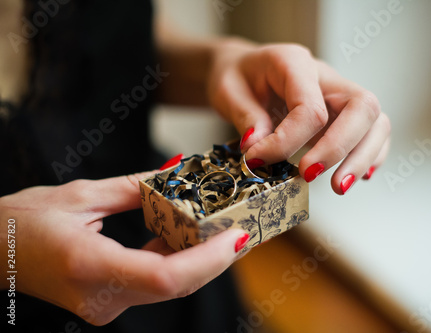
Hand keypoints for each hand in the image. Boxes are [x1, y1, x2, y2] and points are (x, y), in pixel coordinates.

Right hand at [0, 173, 247, 324]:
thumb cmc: (23, 220)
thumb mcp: (82, 194)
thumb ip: (135, 188)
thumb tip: (177, 173)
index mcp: (90, 266)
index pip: (166, 276)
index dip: (208, 260)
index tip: (237, 237)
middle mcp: (101, 296)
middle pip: (177, 284)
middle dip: (216, 259)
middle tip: (244, 230)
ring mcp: (106, 305)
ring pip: (170, 287)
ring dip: (201, 260)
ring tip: (227, 230)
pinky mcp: (110, 301)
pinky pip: (154, 283)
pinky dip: (177, 261)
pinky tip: (190, 237)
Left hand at [208, 41, 389, 193]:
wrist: (244, 71)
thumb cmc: (237, 78)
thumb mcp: (228, 91)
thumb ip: (244, 116)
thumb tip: (258, 147)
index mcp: (295, 63)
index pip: (310, 108)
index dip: (287, 142)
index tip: (258, 160)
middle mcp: (326, 77)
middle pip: (361, 107)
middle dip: (340, 148)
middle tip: (310, 175)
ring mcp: (339, 95)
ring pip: (376, 121)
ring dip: (363, 157)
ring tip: (339, 187)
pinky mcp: (344, 115)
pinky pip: (373, 132)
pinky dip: (371, 155)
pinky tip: (356, 175)